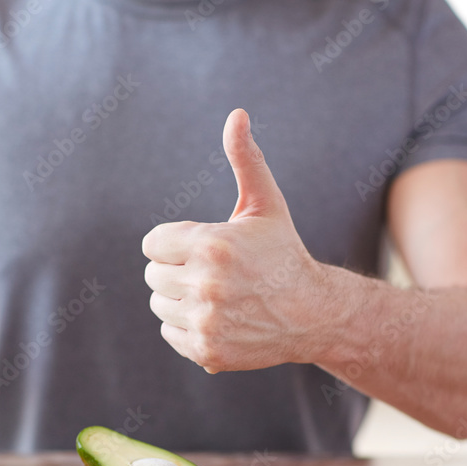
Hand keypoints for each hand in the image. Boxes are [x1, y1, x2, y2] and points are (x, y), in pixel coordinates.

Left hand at [142, 108, 329, 372]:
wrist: (313, 313)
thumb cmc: (283, 253)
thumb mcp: (266, 204)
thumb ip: (245, 159)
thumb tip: (237, 114)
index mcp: (212, 245)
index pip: (153, 244)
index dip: (175, 243)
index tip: (203, 247)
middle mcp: (205, 285)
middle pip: (153, 274)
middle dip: (177, 269)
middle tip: (213, 273)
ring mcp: (205, 321)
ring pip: (159, 304)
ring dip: (179, 298)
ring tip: (216, 295)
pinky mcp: (206, 351)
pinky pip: (169, 332)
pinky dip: (187, 326)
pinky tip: (218, 317)